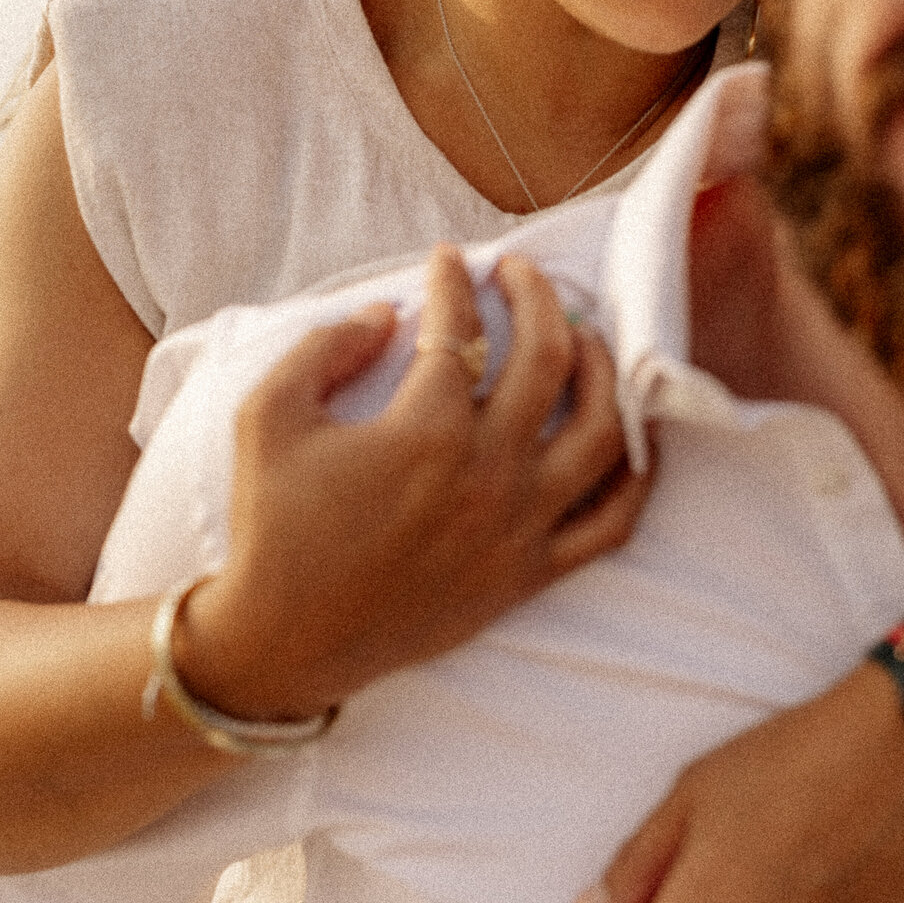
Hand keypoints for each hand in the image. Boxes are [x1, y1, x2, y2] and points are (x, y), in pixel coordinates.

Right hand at [179, 245, 648, 719]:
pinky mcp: (530, 574)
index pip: (460, 329)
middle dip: (540, 298)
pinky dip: (634, 476)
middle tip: (522, 274)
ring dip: (604, 371)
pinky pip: (612, 522)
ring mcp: (519, 526)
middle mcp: (488, 473)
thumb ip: (325, 348)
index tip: (448, 261)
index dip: (454, 282)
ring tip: (584, 340)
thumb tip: (387, 312)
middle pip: (549, 360)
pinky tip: (628, 438)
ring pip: (603, 432)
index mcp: (425, 430)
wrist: (286, 640)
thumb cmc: (273, 526)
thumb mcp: (269, 417)